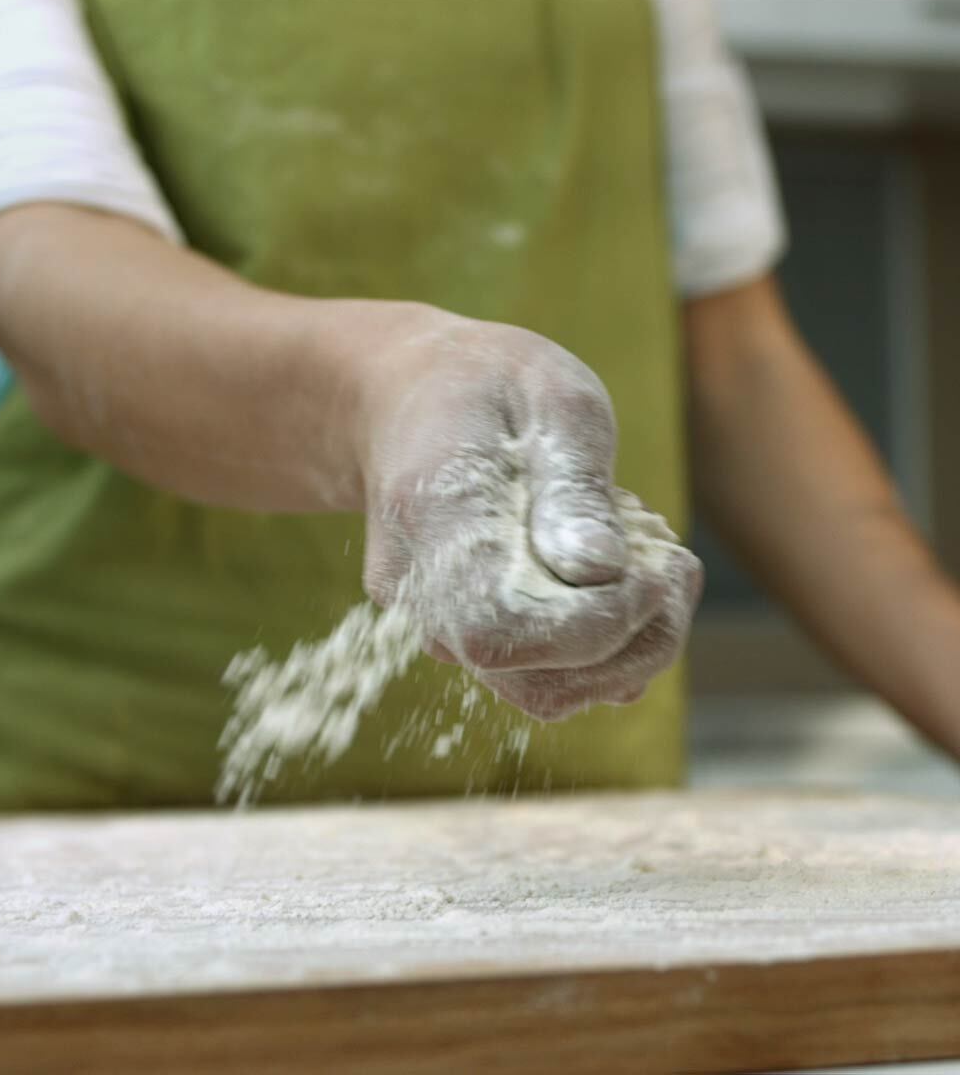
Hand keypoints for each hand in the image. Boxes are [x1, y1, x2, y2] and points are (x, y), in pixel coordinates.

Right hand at [359, 315, 704, 719]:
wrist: (403, 399)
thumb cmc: (487, 387)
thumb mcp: (551, 399)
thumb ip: (572, 486)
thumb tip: (600, 572)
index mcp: (431, 519)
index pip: (502, 629)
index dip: (596, 624)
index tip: (657, 568)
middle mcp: (418, 590)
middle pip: (533, 681)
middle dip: (635, 644)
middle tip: (675, 566)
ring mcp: (433, 620)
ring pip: (544, 691)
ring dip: (628, 651)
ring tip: (656, 569)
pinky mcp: (461, 634)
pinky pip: (541, 673)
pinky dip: (604, 647)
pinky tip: (622, 583)